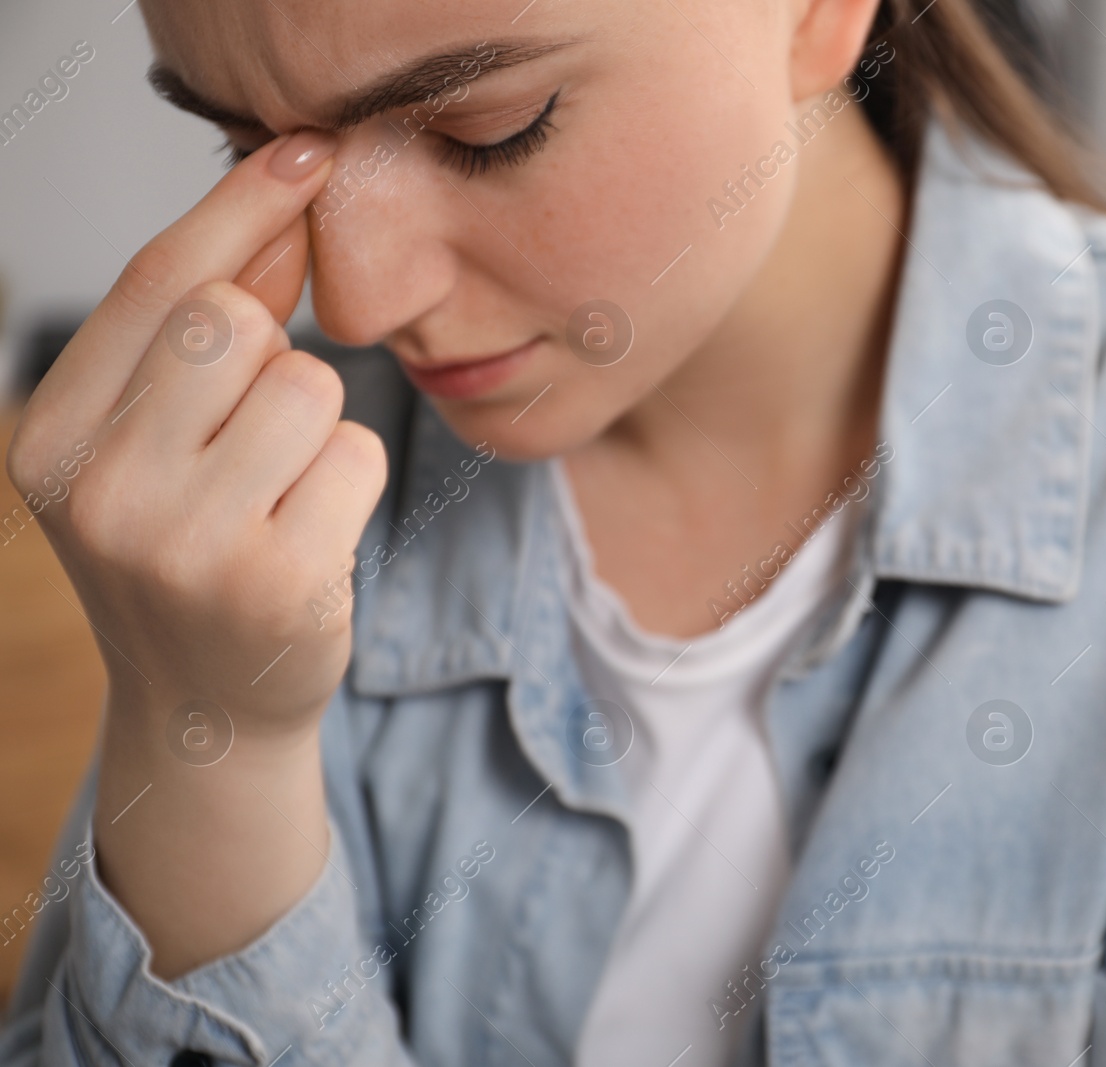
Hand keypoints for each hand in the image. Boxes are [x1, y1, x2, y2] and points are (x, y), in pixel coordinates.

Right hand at [7, 130, 386, 738]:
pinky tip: (310, 533)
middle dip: (269, 350)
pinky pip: (356, 454)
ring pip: (308, 386)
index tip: (307, 151)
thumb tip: (282, 216)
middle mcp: (102, 491)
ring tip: (278, 491)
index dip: (237, 206)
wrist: (208, 709)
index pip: (150, 285)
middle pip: (228, 322)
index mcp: (52, 440)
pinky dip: (350, 478)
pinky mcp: (278, 583)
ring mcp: (187, 544)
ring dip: (316, 423)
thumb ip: (197, 337)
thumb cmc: (189, 553)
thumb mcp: (154, 445)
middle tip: (252, 427)